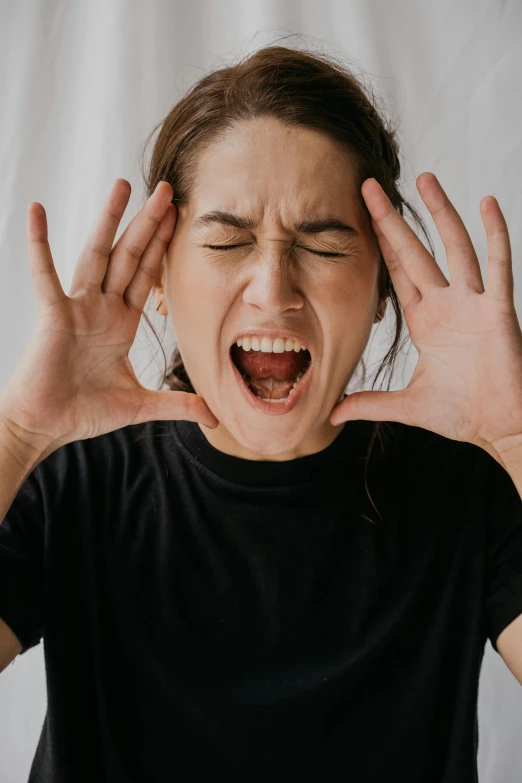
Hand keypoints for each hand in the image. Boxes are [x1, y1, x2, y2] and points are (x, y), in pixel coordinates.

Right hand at [0, 178, 218, 452]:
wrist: (45, 426)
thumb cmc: (84, 412)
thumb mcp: (140, 405)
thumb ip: (177, 405)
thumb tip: (214, 416)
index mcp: (121, 323)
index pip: (147, 275)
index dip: (163, 246)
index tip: (179, 217)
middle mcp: (101, 308)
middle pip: (129, 256)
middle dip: (148, 223)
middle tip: (166, 189)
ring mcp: (77, 308)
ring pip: (97, 255)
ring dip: (109, 220)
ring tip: (123, 185)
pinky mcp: (54, 315)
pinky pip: (46, 274)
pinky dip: (40, 244)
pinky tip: (37, 211)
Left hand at [329, 172, 521, 457]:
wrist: (499, 427)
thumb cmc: (461, 414)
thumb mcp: (407, 405)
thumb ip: (370, 403)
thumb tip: (332, 412)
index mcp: (425, 321)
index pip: (397, 272)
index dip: (380, 244)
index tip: (361, 216)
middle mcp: (447, 305)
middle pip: (415, 251)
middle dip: (393, 219)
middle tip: (370, 186)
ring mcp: (474, 303)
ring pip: (455, 247)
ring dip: (440, 213)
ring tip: (424, 178)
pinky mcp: (499, 311)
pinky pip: (499, 266)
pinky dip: (496, 234)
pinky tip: (486, 203)